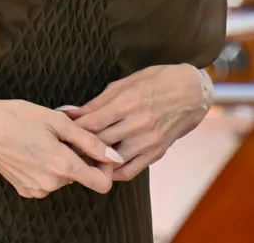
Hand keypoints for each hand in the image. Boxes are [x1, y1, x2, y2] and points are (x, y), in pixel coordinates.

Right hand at [0, 97, 125, 197]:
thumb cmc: (18, 117)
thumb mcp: (58, 121)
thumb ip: (90, 141)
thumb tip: (114, 155)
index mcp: (62, 166)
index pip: (102, 183)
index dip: (106, 166)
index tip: (98, 149)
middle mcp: (51, 184)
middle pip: (82, 175)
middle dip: (80, 156)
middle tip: (64, 133)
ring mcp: (37, 189)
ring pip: (65, 177)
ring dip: (63, 159)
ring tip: (46, 138)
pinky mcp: (25, 189)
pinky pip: (48, 180)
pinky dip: (48, 166)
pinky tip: (34, 148)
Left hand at [62, 64, 212, 181]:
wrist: (193, 92)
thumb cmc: (157, 81)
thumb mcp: (127, 82)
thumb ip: (98, 101)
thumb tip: (71, 112)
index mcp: (129, 101)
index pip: (92, 122)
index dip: (73, 129)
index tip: (61, 131)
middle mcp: (139, 123)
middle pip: (100, 142)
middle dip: (80, 146)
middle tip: (65, 147)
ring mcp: (149, 140)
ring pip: (113, 159)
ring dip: (95, 161)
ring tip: (81, 158)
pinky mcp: (157, 152)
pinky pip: (130, 171)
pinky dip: (114, 172)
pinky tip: (104, 166)